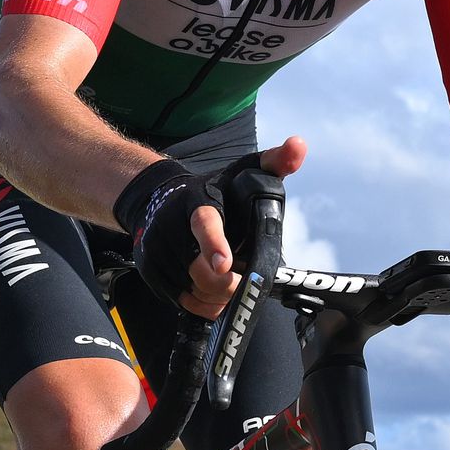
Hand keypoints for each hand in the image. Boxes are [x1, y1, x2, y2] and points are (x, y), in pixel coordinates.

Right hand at [134, 137, 307, 318]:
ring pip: (193, 291)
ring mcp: (155, 249)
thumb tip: (299, 145)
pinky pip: (181, 302)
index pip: (204, 224)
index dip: (214, 245)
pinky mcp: (149, 270)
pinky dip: (203, 305)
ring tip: (230, 279)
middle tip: (244, 277)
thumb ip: (275, 161)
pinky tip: (214, 293)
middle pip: (200, 271)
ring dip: (218, 296)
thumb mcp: (245, 169)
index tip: (225, 265)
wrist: (159, 199)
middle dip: (229, 284)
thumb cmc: (216, 190)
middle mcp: (170, 225)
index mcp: (198, 201)